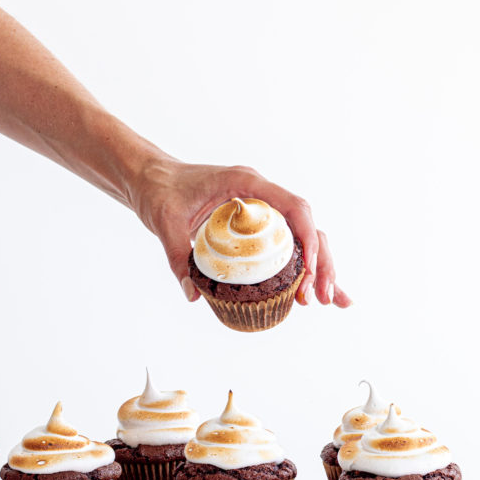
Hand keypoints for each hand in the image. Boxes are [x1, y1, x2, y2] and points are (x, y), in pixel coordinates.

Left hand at [130, 157, 351, 306]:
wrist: (151, 178)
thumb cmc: (160, 191)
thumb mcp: (166, 223)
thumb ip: (178, 256)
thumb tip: (193, 295)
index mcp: (247, 183)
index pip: (293, 206)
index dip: (308, 237)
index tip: (310, 269)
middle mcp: (261, 195)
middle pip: (306, 226)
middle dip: (321, 262)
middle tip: (322, 297)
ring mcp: (261, 209)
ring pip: (302, 237)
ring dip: (319, 268)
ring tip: (328, 301)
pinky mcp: (254, 225)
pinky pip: (284, 245)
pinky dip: (300, 268)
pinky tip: (311, 292)